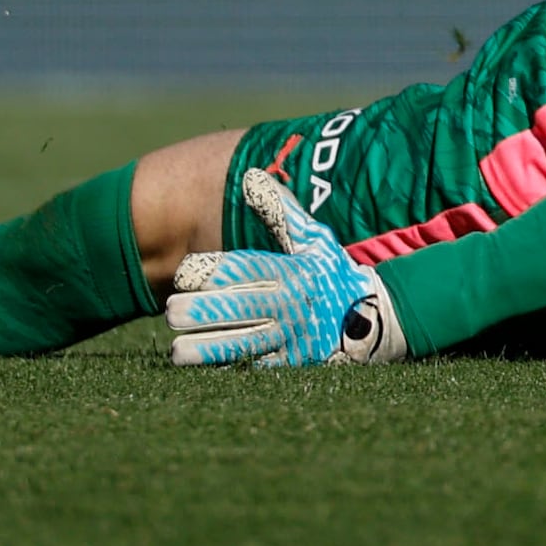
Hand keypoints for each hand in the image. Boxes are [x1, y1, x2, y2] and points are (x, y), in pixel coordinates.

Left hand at [165, 190, 400, 368]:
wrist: (375, 314)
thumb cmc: (330, 273)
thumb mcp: (312, 238)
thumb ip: (279, 211)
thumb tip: (250, 176)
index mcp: (292, 271)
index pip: (248, 269)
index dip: (213, 271)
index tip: (182, 274)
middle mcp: (291, 305)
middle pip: (240, 308)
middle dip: (202, 311)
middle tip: (170, 312)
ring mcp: (292, 338)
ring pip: (245, 344)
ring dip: (208, 349)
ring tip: (176, 350)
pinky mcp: (293, 365)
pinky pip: (257, 369)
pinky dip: (230, 369)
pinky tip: (203, 370)